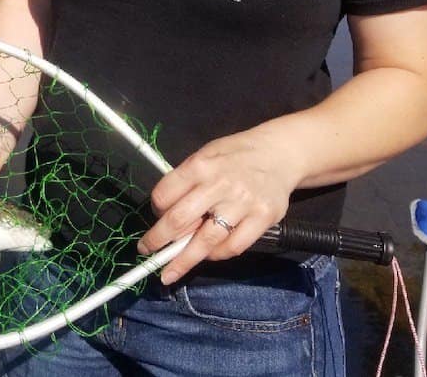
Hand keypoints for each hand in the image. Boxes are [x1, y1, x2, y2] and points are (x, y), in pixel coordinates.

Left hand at [135, 126, 305, 284]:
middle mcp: (220, 184)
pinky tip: (208, 255)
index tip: (154, 220)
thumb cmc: (235, 155)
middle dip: (158, 241)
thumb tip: (166, 215)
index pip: (165, 194)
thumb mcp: (206, 155)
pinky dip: (217, 255)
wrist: (279, 153)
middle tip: (146, 252)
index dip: (155, 211)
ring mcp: (243, 203)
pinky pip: (233, 246)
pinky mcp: (262, 218)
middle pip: (180, 220)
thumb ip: (187, 181)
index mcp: (200, 165)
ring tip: (169, 273)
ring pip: (205, 241)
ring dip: (183, 260)